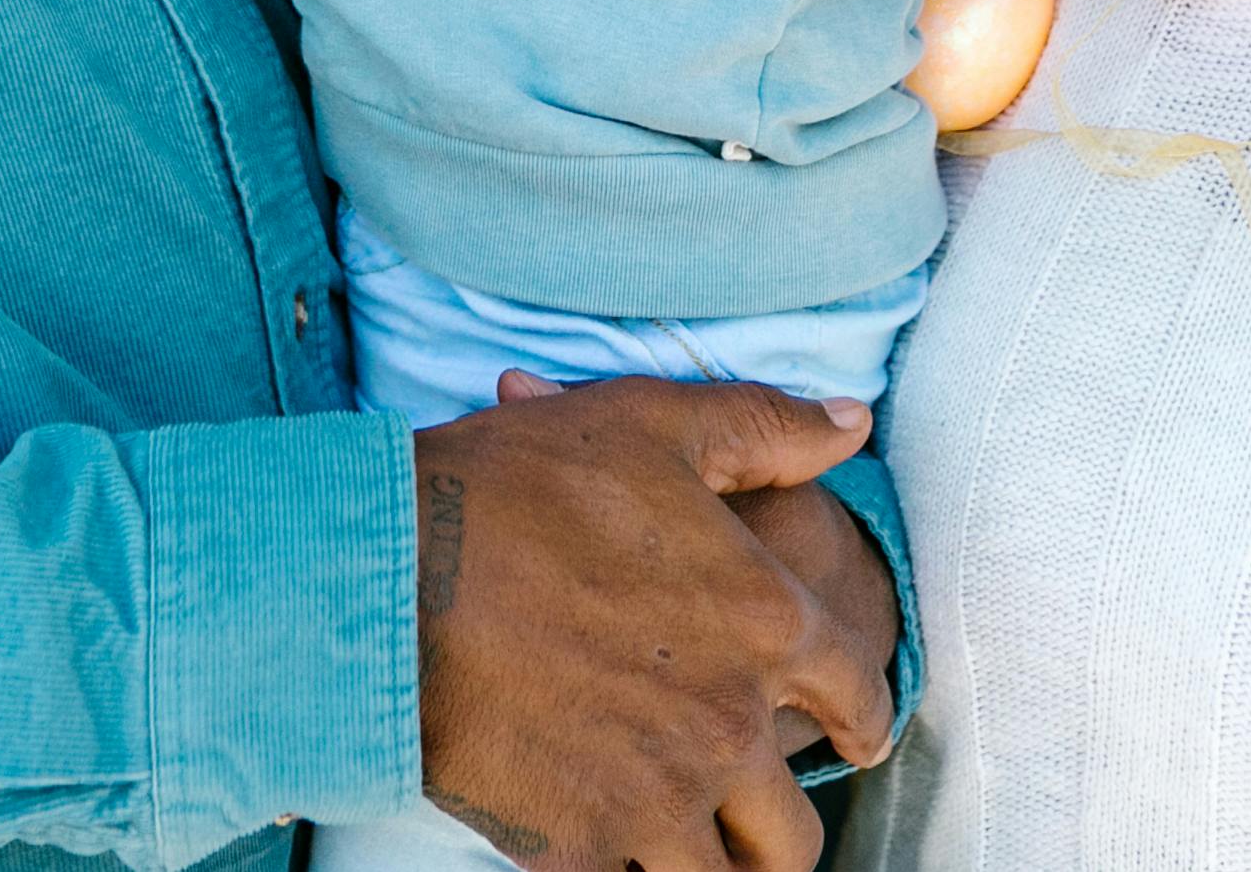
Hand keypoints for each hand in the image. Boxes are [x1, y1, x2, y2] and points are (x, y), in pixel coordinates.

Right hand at [409, 376, 893, 871]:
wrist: (385, 578)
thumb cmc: (516, 487)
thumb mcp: (652, 424)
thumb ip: (766, 429)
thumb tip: (851, 422)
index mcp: (763, 624)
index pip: (858, 697)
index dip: (864, 722)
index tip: (857, 738)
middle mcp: (728, 724)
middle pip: (792, 830)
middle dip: (779, 836)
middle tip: (761, 834)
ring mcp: (655, 797)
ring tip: (692, 862)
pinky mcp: (577, 848)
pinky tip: (598, 856)